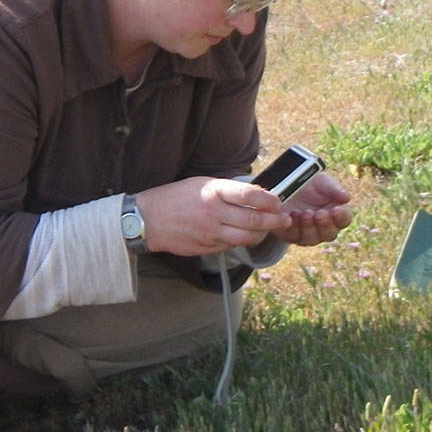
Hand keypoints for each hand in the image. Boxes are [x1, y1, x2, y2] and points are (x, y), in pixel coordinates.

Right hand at [137, 176, 291, 256]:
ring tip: (268, 229)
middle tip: (284, 219)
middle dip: (273, 221)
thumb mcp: (201, 184)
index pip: (249, 195)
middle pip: (253, 221)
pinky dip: (241, 241)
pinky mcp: (206, 248)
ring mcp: (210, 233)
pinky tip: (244, 235)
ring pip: (245, 238)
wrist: (148, 220)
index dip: (268, 199)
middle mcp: (213, 213)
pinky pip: (230, 246)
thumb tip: (255, 194)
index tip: (278, 201)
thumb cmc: (176, 197)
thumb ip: (227, 189)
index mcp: (213, 192)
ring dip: (261, 235)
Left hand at [270, 172, 352, 246]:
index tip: (337, 210)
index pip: (344, 220)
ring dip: (309, 227)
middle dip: (325, 225)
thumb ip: (334, 190)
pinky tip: (292, 216)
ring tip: (305, 213)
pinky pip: (293, 236)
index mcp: (335, 214)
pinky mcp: (291, 235)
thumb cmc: (310, 184)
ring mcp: (307, 233)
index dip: (342, 217)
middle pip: (329, 235)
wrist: (287, 182)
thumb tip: (346, 198)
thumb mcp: (322, 182)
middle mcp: (323, 228)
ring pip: (312, 239)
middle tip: (320, 213)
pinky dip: (293, 227)